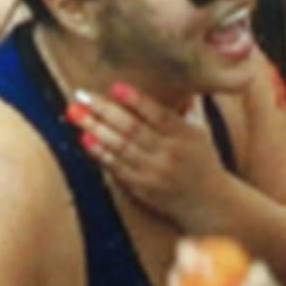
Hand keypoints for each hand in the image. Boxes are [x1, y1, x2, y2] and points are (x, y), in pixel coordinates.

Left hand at [71, 75, 247, 234]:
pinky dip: (100, 153)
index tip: (115, 87)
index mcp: (185, 135)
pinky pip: (118, 168)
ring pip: (121, 147)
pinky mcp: (143, 188)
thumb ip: (187, 108)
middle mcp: (170, 153)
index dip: (136, 100)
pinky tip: (85, 139)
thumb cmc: (203, 161)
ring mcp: (155, 172)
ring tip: (75, 114)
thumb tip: (179, 81)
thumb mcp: (202, 132)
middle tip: (81, 96)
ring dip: (95, 129)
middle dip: (104, 110)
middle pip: (133, 129)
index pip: (158, 114)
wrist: (210, 204)